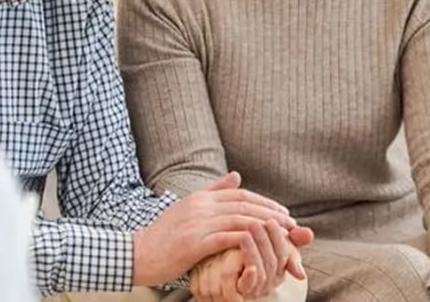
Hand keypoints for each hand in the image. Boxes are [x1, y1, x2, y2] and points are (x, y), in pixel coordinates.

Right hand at [131, 171, 298, 286]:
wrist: (138, 254)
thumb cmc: (164, 237)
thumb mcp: (188, 208)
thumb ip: (213, 192)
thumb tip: (236, 176)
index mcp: (200, 198)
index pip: (240, 195)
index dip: (264, 202)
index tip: (282, 213)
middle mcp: (200, 206)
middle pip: (244, 205)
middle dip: (271, 214)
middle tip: (291, 224)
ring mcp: (197, 223)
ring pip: (240, 219)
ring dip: (265, 226)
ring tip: (283, 236)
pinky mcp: (194, 242)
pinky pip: (227, 237)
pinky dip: (248, 240)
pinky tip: (261, 245)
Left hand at [193, 222, 314, 301]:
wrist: (209, 277)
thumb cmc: (236, 255)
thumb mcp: (257, 242)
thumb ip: (277, 232)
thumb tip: (308, 232)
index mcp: (275, 268)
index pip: (284, 252)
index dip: (279, 237)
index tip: (271, 219)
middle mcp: (267, 281)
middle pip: (275, 261)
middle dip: (266, 242)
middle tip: (256, 224)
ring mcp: (253, 289)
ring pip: (263, 274)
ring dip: (255, 253)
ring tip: (244, 236)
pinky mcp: (236, 295)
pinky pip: (246, 288)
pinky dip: (250, 277)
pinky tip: (248, 265)